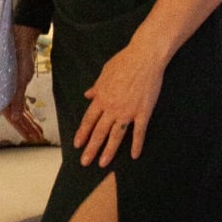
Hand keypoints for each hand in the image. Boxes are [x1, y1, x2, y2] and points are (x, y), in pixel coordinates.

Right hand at [2, 24, 46, 142]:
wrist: (20, 40)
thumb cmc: (17, 58)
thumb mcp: (20, 80)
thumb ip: (17, 99)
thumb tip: (15, 118)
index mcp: (3, 95)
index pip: (12, 118)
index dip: (21, 129)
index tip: (30, 138)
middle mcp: (5, 96)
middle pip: (16, 117)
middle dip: (27, 128)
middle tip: (36, 138)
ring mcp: (10, 92)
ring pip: (19, 111)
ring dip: (28, 122)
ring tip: (38, 133)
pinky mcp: (16, 87)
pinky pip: (21, 104)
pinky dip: (27, 112)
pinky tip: (32, 118)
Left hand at [73, 38, 164, 166]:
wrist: (144, 57)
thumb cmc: (124, 61)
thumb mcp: (105, 72)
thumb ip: (97, 87)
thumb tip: (88, 95)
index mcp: (102, 98)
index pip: (89, 119)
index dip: (82, 133)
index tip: (78, 144)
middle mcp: (112, 107)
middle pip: (99, 131)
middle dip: (91, 148)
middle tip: (85, 162)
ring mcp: (128, 111)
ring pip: (116, 135)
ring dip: (109, 151)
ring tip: (103, 164)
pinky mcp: (143, 112)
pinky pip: (139, 132)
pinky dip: (137, 144)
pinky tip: (135, 155)